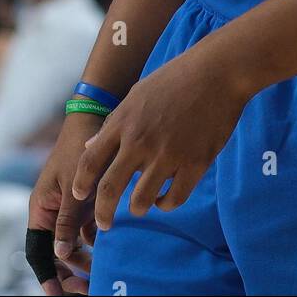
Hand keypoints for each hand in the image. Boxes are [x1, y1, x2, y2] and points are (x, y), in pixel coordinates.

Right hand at [27, 113, 103, 295]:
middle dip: (68, 271)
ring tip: (98, 272)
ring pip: (72, 244)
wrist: (94, 120)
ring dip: (83, 259)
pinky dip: (94, 242)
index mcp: (40, 208)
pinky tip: (107, 250)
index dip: (46, 274)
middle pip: (55, 252)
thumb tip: (61, 253)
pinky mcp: (84, 204)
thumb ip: (66, 219)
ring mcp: (68, 209)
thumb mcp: (72, 186)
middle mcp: (51, 212)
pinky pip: (86, 231)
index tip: (57, 293)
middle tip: (85, 287)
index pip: (37, 251)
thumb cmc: (77, 150)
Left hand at [72, 39, 249, 227]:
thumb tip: (91, 145)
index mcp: (124, 121)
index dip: (80, 183)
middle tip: (104, 225)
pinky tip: (165, 198)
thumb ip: (114, 122)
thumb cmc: (177, 77)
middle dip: (103, 213)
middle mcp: (140, 141)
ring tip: (142, 205)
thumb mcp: (138, 93)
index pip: (90, 161)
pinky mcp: (194, 163)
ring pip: (141, 200)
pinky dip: (166, 204)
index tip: (79, 196)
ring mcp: (168, 154)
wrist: (217, 72)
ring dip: (139, 208)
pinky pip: (174, 198)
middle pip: (109, 189)